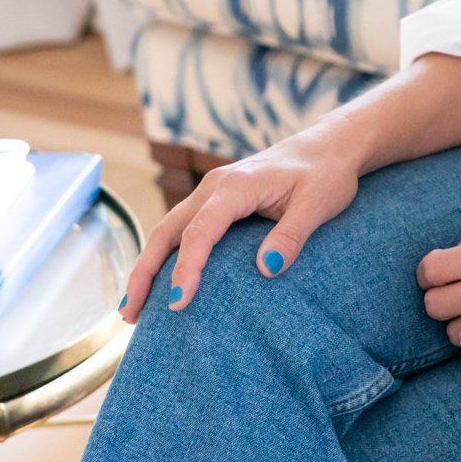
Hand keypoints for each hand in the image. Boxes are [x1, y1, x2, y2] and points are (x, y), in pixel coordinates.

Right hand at [120, 126, 361, 317]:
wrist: (330, 146)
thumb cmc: (326, 174)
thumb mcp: (318, 204)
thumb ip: (292, 235)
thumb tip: (266, 269)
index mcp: (236, 186)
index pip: (200, 232)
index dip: (186, 268)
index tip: (177, 304)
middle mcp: (215, 186)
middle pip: (167, 231)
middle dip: (144, 273)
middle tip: (130, 316)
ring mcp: (212, 191)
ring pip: (168, 229)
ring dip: (147, 266)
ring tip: (133, 310)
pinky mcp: (217, 200)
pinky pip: (182, 229)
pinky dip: (164, 255)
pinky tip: (160, 283)